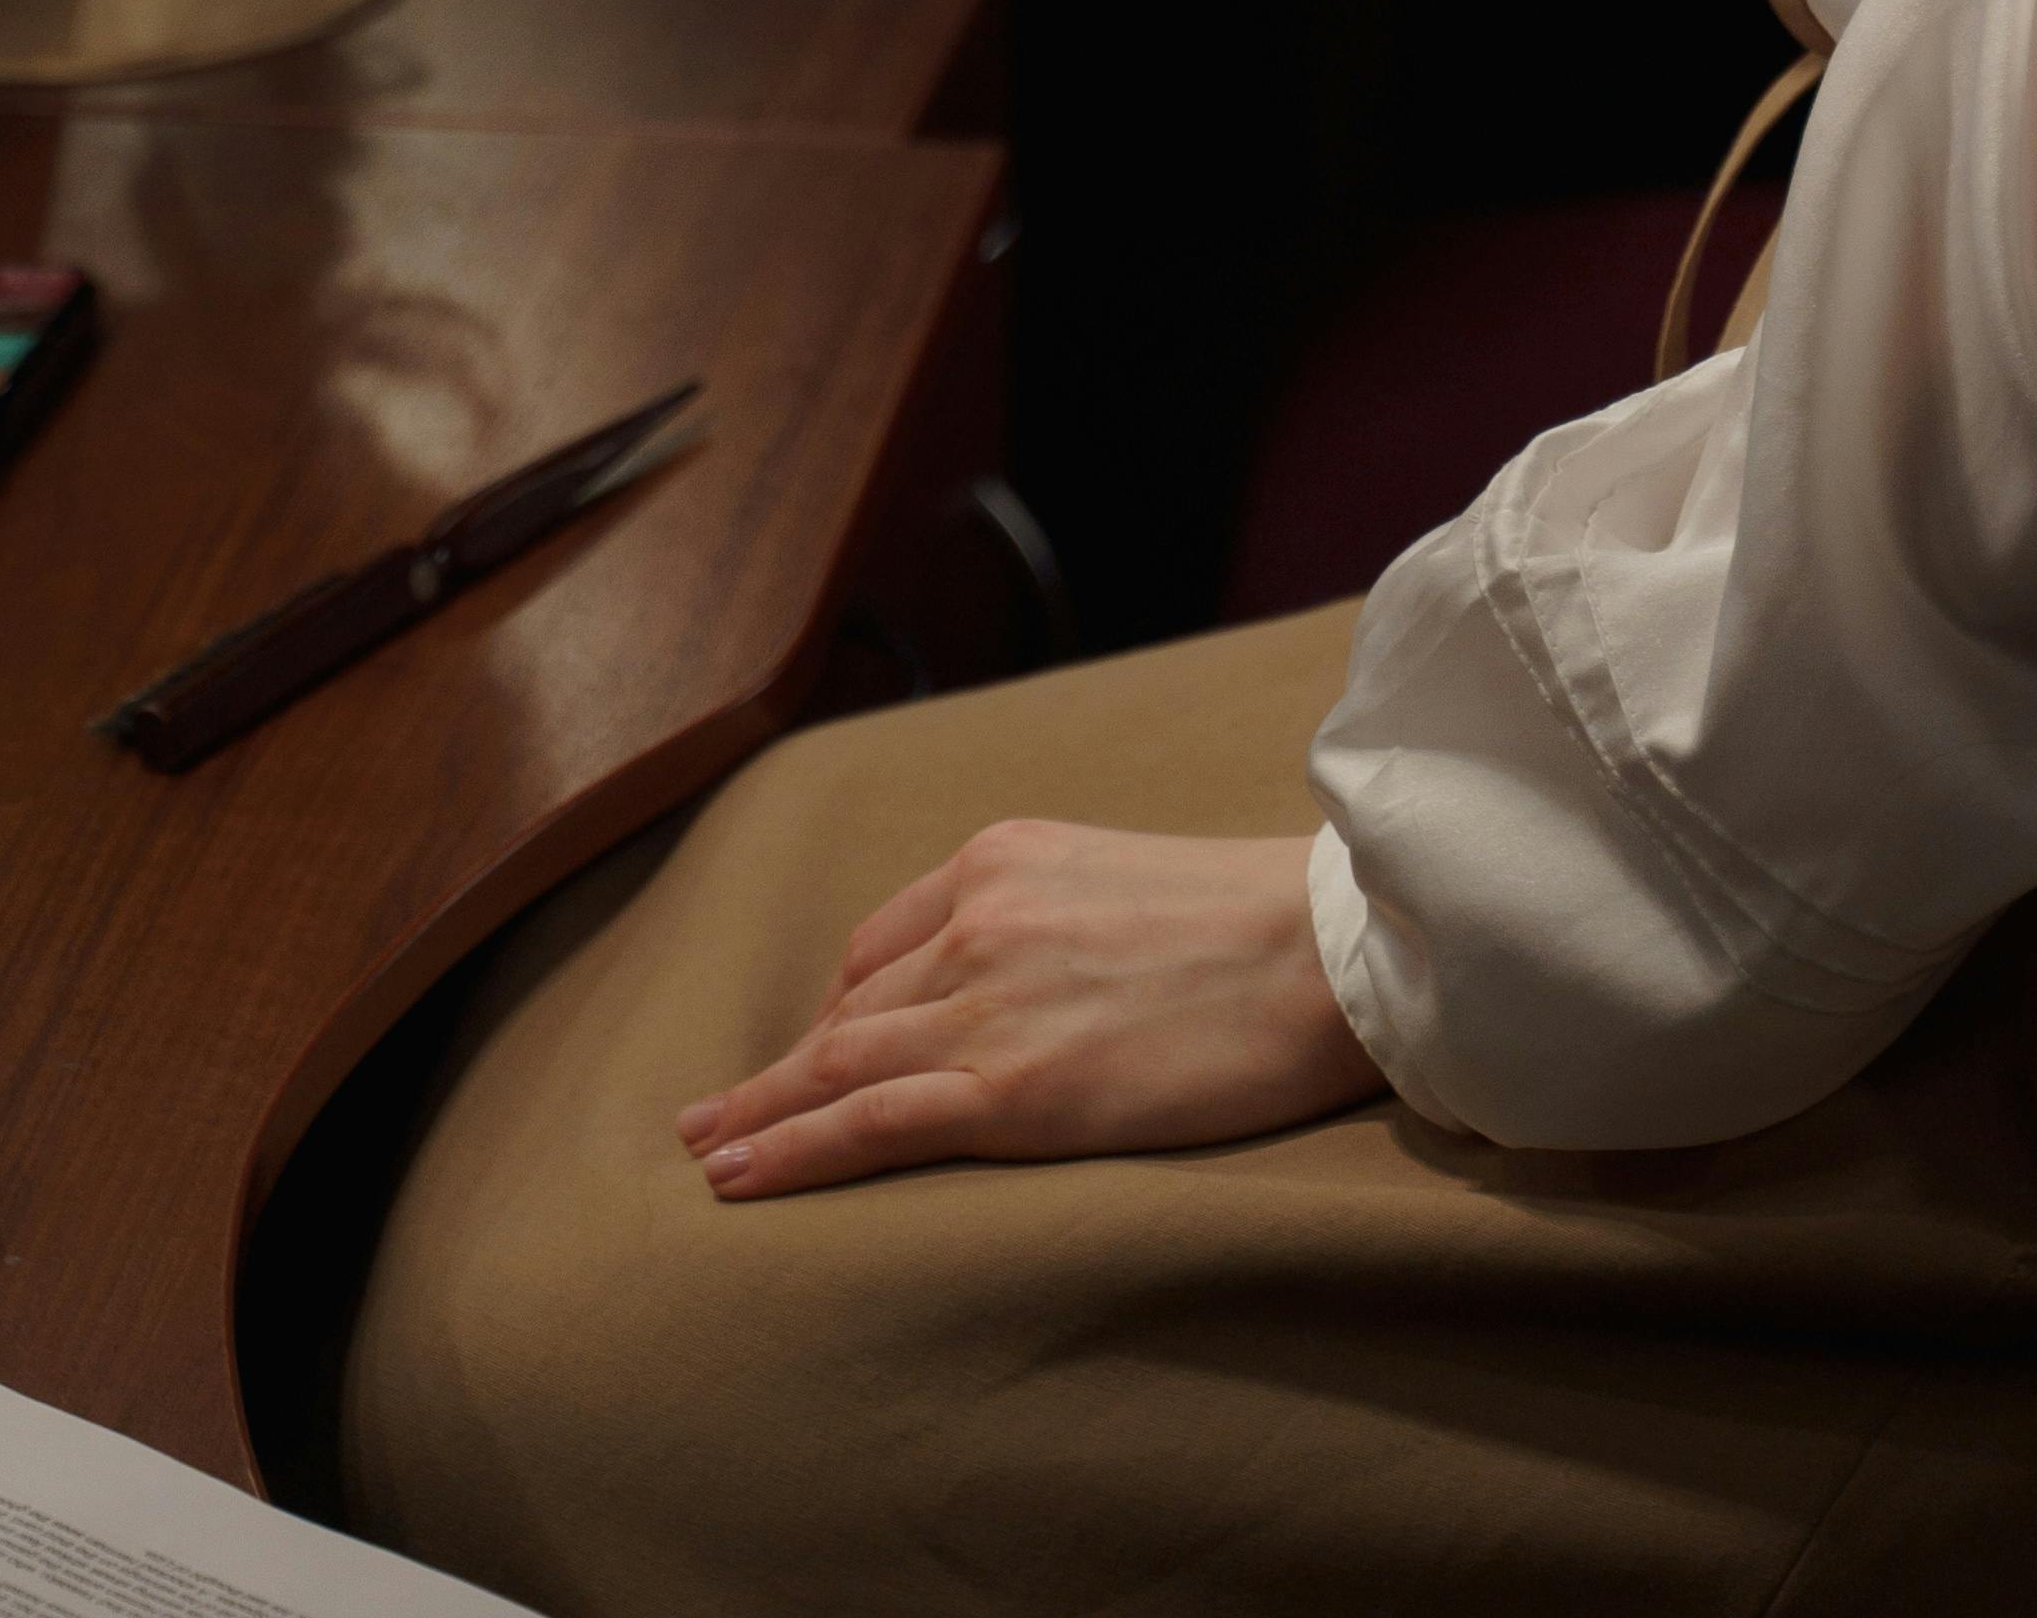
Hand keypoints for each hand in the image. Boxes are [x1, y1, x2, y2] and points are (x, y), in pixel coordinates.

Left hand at [676, 824, 1377, 1197]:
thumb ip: (1051, 920)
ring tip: (710, 1152)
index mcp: (1003, 859)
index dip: (839, 1010)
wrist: (1326, 949)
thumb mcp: (1125, 881)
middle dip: (780, 1068)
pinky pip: (868, 1124)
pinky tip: (740, 1177)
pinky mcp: (1010, 1090)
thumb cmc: (1258, 923)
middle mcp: (975, 918)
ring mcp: (986, 1003)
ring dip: (760, 1114)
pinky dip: (789, 1150)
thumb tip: (1029, 987)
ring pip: (838, 1067)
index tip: (811, 1053)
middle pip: (850, 1010)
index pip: (886, 945)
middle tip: (715, 1115)